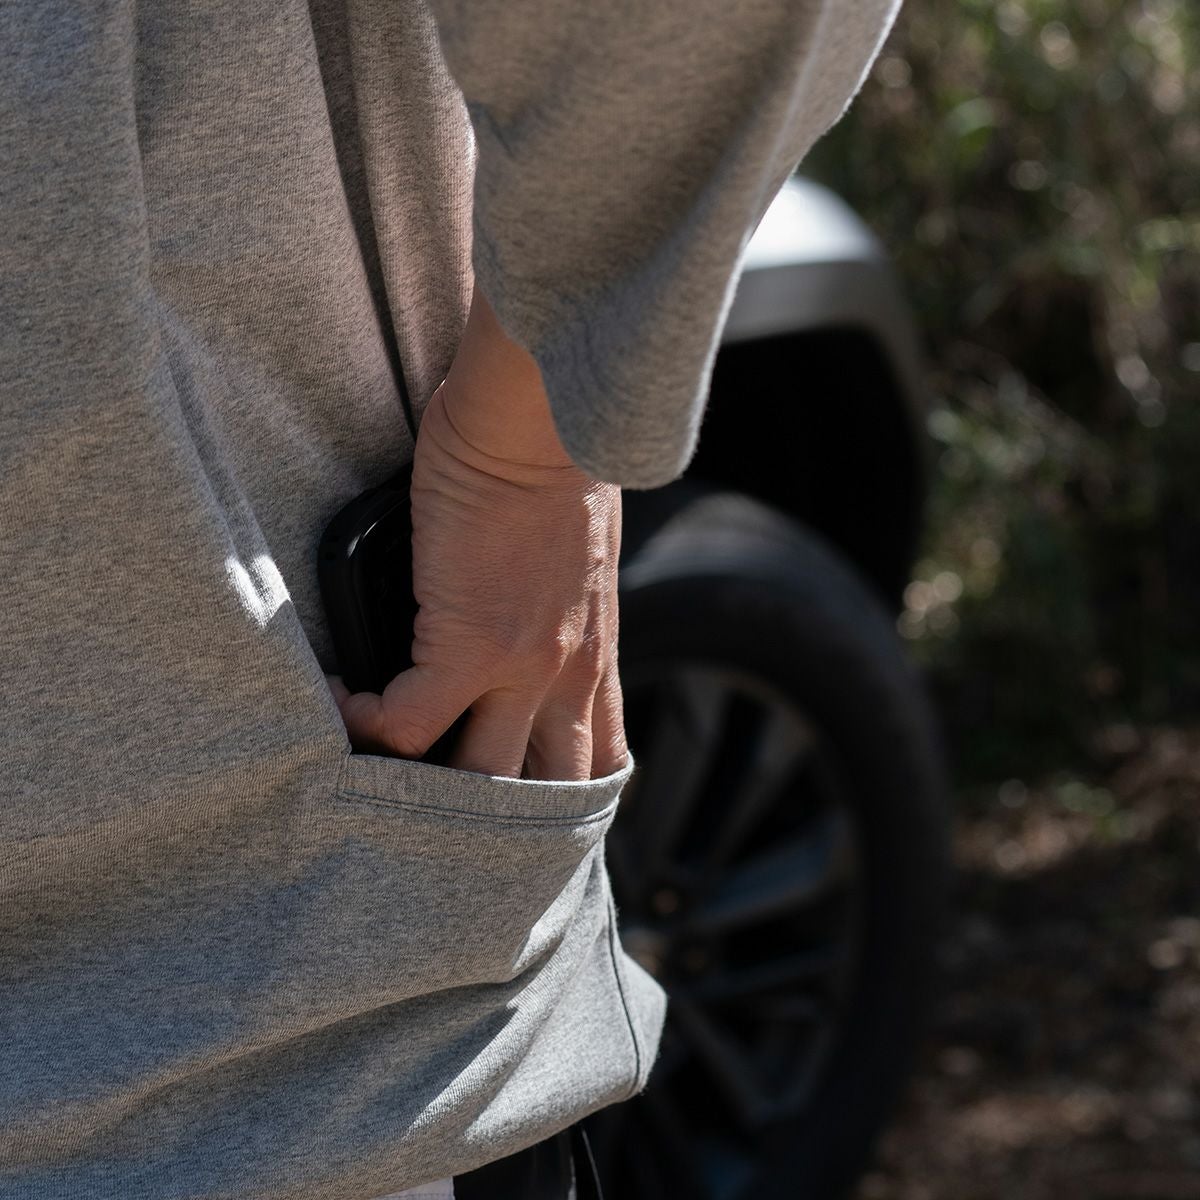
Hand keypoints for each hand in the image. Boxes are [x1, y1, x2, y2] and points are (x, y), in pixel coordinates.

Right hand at [329, 378, 627, 781]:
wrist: (539, 419)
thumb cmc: (553, 465)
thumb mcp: (577, 562)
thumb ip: (553, 613)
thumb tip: (502, 627)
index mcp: (594, 656)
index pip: (599, 762)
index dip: (562, 803)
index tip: (517, 808)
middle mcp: (569, 675)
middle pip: (546, 797)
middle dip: (495, 823)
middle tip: (438, 817)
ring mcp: (524, 666)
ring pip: (479, 781)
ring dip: (427, 787)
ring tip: (381, 770)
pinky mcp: (470, 642)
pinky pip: (407, 724)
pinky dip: (367, 723)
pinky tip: (344, 696)